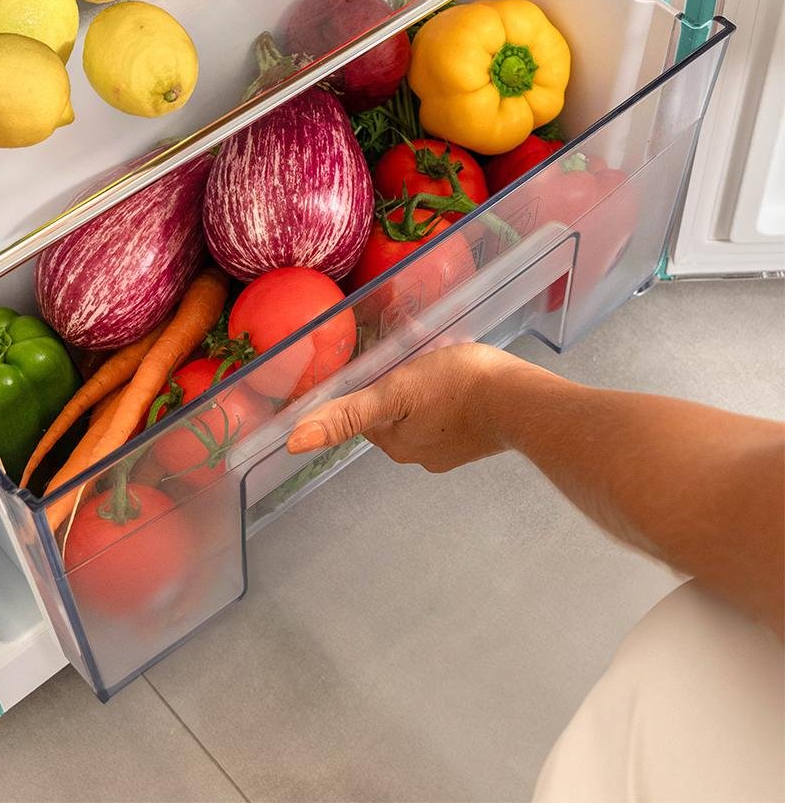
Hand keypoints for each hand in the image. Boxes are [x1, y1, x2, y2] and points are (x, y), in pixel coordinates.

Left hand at [287, 342, 537, 472]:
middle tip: (407, 362)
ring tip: (435, 367)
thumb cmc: (455, 389)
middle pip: (392, 417)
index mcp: (396, 444)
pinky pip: (452, 415)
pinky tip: (460, 380)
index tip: (378, 368)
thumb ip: (346, 413)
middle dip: (395, 393)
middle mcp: (420, 454)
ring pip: (423, 416)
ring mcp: (452, 448)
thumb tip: (293, 443)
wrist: (522, 400)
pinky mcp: (479, 438)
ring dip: (423, 395)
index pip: (365, 417)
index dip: (367, 391)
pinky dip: (450, 399)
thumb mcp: (393, 391)